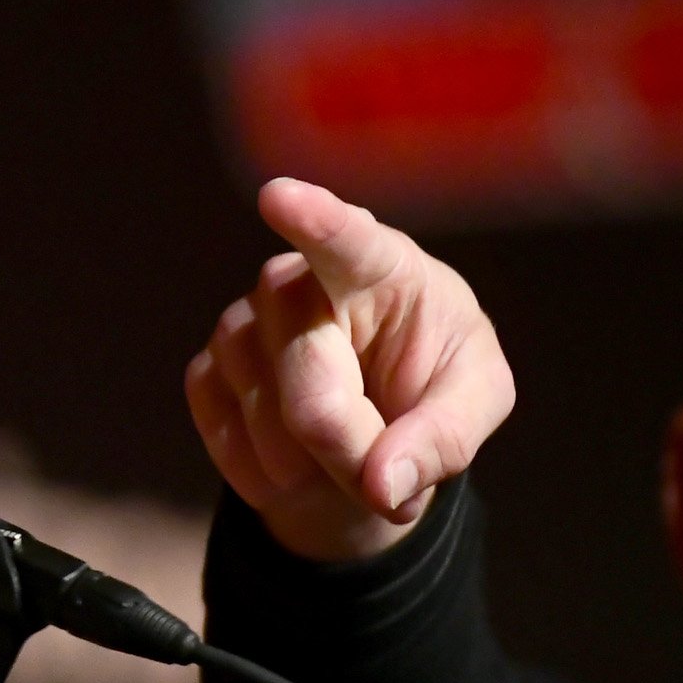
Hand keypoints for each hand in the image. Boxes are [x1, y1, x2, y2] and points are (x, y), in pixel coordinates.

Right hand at [181, 177, 515, 563]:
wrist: (370, 423)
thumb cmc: (434, 384)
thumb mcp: (475, 405)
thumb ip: (443, 440)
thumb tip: (383, 485)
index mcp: (379, 265)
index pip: (345, 238)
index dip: (313, 219)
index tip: (279, 197)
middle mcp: (297, 281)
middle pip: (310, 375)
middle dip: (348, 443)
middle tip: (381, 472)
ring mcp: (242, 324)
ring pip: (263, 413)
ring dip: (308, 463)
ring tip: (340, 451)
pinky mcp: (206, 370)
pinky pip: (223, 433)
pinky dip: (263, 472)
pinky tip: (293, 462)